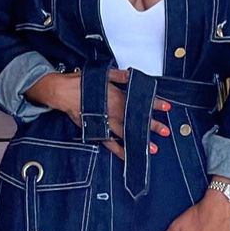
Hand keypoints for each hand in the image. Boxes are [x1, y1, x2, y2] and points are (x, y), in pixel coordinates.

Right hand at [25, 68, 169, 159]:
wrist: (62, 92)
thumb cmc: (81, 82)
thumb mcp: (102, 74)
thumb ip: (119, 76)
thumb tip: (133, 76)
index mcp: (117, 95)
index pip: (139, 100)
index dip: (154, 103)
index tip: (167, 107)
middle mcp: (114, 110)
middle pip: (135, 118)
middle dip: (151, 125)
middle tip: (165, 131)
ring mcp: (106, 121)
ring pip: (125, 132)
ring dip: (139, 140)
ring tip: (153, 148)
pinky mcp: (97, 130)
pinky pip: (110, 143)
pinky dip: (119, 150)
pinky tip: (129, 156)